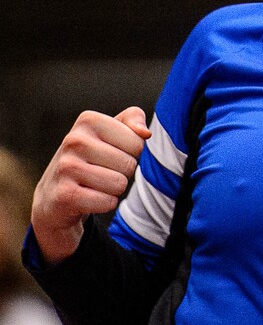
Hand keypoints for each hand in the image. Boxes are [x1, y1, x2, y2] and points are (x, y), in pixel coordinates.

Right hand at [31, 106, 150, 264]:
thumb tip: (145, 133)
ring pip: (119, 184)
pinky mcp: (65, 194)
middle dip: (122, 173)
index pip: (137, 142)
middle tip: (100, 172)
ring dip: (113, 190)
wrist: (54, 195)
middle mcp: (74, 140)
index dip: (131, 153)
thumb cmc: (91, 159)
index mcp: (88, 120)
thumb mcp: (111, 131)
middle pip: (129, 164)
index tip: (110, 154)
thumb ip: (133, 119)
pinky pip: (108, 202)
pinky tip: (87, 198)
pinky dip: (104, 204)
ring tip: (94, 184)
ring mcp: (66, 167)